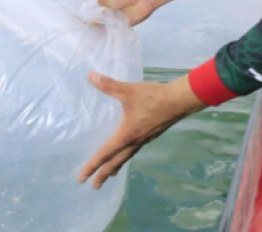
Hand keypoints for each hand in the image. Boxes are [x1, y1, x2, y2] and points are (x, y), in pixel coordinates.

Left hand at [77, 72, 206, 188]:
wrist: (180, 100)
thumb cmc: (154, 97)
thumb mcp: (128, 90)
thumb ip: (109, 85)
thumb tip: (90, 75)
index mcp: (126, 134)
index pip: (105, 154)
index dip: (92, 166)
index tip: (82, 178)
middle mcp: (134, 141)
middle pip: (116, 162)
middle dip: (104, 174)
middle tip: (95, 186)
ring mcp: (144, 139)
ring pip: (126, 157)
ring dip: (116, 167)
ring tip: (109, 174)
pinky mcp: (151, 134)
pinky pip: (134, 150)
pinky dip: (126, 156)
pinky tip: (127, 151)